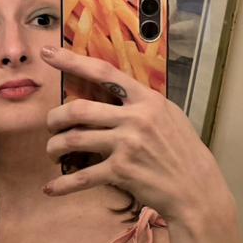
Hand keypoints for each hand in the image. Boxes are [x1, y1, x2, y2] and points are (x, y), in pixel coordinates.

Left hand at [41, 45, 231, 222]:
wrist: (195, 188)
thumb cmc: (182, 152)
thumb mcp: (168, 116)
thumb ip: (140, 104)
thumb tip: (113, 96)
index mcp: (146, 99)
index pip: (103, 73)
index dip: (72, 61)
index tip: (47, 53)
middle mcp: (135, 118)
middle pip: (78, 109)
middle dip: (55, 118)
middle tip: (51, 126)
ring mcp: (127, 144)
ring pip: (74, 140)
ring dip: (54, 147)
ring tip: (53, 153)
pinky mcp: (121, 171)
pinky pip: (82, 177)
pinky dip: (62, 185)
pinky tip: (51, 188)